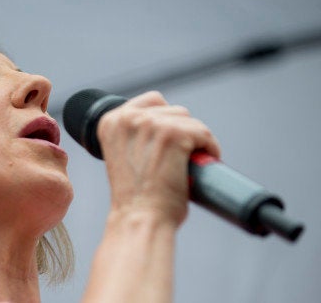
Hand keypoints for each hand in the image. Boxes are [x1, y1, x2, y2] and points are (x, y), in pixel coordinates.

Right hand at [96, 91, 220, 226]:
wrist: (140, 219)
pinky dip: (210, 149)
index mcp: (110, 122)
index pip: (152, 100)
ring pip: (191, 121)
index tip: (168, 141)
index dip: (166, 119)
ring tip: (188, 164)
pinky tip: (201, 165)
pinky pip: (204, 133)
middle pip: (173, 109)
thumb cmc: (135, 199)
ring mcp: (152, 124)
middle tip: (179, 159)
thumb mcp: (124, 157)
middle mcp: (128, 118)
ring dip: (195, 140)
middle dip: (182, 132)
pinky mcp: (174, 134)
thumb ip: (137, 137)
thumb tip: (165, 128)